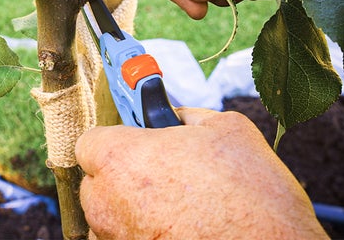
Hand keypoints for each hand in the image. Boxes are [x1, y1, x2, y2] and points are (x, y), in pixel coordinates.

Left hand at [75, 107, 327, 239]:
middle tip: (167, 175)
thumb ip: (184, 115)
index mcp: (121, 158)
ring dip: (132, 211)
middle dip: (124, 176)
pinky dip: (144, 235)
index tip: (141, 142)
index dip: (118, 139)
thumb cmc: (252, 196)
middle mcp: (106, 205)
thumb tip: (171, 116)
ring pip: (109, 219)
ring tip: (179, 209)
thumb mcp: (226, 128)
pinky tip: (178, 231)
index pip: (91, 141)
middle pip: (96, 182)